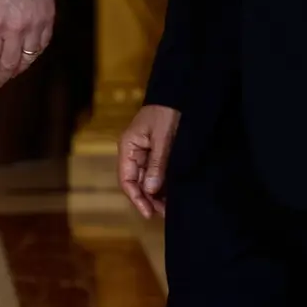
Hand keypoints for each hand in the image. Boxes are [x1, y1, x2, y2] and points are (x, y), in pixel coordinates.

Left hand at [0, 0, 53, 89]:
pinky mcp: (49, 20)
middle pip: (10, 63)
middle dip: (2, 76)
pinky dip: (35, 54)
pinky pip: (43, 45)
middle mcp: (16, 30)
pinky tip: (29, 57)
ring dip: (20, 69)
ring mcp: (35, 26)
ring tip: (12, 72)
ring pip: (29, 58)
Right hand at [118, 104, 180, 218]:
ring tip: (170, 207)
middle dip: (149, 199)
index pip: (126, 179)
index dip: (136, 198)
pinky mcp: (157, 152)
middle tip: (165, 213)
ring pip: (147, 180)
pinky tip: (172, 194)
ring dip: (157, 194)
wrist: (180, 93)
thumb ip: (157, 164)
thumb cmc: (168, 112)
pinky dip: (163, 184)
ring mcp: (145, 152)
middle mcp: (133, 152)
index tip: (148, 213)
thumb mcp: (163, 138)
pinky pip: (156, 173)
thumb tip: (150, 189)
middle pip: (136, 182)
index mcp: (128, 147)